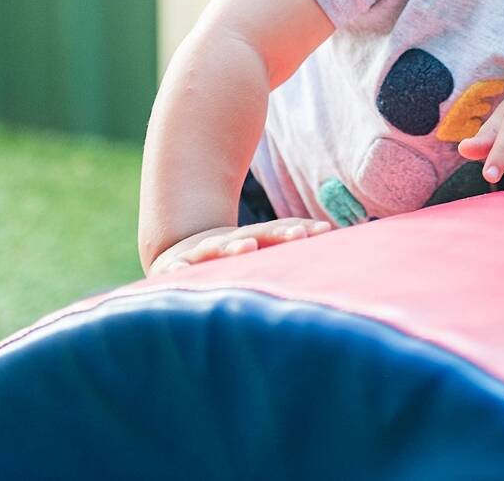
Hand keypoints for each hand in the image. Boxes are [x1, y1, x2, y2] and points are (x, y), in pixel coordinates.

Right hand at [151, 218, 332, 273]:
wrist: (177, 255)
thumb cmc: (228, 260)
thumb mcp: (256, 251)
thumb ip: (287, 247)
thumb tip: (330, 235)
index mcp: (250, 240)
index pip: (277, 231)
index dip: (297, 229)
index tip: (321, 230)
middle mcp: (227, 243)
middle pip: (255, 235)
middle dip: (277, 234)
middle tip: (298, 235)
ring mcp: (200, 253)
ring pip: (218, 248)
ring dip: (234, 247)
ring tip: (248, 247)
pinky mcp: (173, 268)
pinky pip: (174, 271)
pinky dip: (176, 271)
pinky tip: (177, 273)